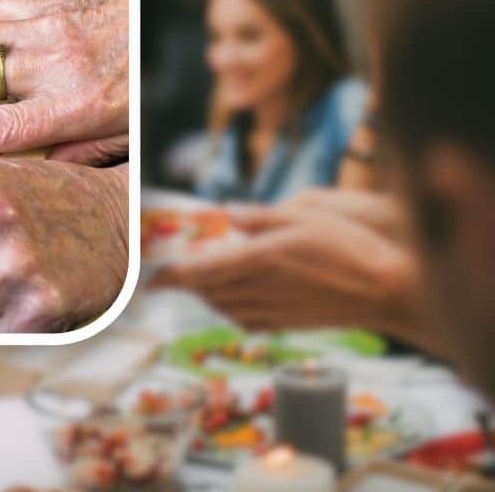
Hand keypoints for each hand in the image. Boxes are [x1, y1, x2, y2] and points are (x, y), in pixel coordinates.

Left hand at [151, 197, 444, 351]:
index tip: (149, 280)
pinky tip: (232, 304)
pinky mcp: (289, 323)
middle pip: (207, 291)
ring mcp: (274, 310)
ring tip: (199, 284)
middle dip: (185, 284)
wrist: (387, 291)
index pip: (200, 271)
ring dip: (205, 296)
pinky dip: (229, 312)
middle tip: (171, 275)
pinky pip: (245, 322)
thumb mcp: (303, 215)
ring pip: (223, 307)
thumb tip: (226, 214)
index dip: (171, 277)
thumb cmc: (349, 248)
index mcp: (257, 259)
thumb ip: (259, 216)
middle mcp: (259, 288)